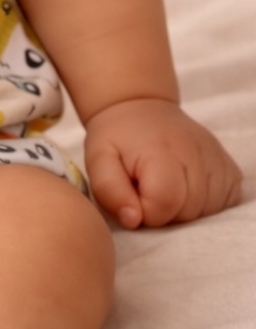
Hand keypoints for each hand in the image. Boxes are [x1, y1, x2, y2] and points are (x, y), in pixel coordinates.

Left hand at [83, 99, 242, 228]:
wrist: (140, 108)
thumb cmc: (117, 138)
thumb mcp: (98, 160)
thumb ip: (109, 191)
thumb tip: (133, 220)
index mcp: (161, 151)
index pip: (164, 204)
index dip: (143, 210)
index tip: (133, 194)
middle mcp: (196, 153)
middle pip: (187, 212)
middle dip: (163, 211)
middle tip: (147, 188)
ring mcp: (217, 160)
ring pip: (206, 212)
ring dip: (184, 209)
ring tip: (165, 186)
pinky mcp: (230, 168)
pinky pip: (223, 204)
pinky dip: (204, 204)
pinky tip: (185, 187)